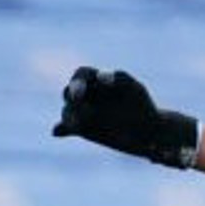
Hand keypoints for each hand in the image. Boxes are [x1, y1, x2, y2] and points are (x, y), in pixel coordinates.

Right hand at [52, 67, 199, 168]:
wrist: (147, 131)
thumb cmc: (142, 106)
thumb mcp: (135, 90)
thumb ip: (120, 79)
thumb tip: (102, 77)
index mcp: (97, 80)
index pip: (81, 73)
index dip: (79, 79)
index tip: (83, 89)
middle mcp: (87, 95)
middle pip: (69, 90)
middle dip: (71, 94)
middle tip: (77, 99)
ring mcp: (82, 112)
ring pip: (67, 110)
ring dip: (68, 114)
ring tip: (76, 123)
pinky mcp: (82, 129)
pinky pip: (66, 128)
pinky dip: (61, 129)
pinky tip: (57, 131)